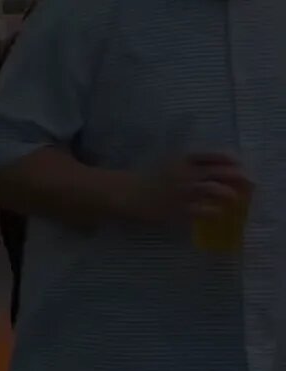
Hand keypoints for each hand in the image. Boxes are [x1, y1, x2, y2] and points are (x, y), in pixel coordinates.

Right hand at [121, 154, 251, 223]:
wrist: (126, 193)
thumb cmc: (148, 178)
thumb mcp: (170, 163)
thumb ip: (190, 163)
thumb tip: (216, 168)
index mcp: (183, 159)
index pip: (214, 156)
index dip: (230, 160)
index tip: (238, 165)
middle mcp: (186, 173)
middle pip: (220, 172)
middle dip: (237, 177)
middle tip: (246, 183)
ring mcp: (183, 191)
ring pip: (215, 190)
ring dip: (229, 194)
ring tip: (234, 198)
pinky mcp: (178, 209)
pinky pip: (203, 210)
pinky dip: (214, 211)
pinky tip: (217, 212)